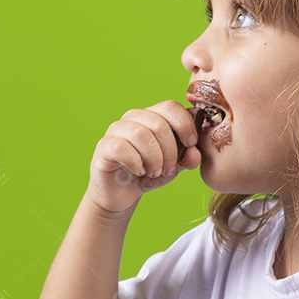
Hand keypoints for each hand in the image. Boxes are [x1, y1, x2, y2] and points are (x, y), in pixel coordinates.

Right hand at [88, 100, 201, 215]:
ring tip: (155, 172)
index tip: (191, 144)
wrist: (122, 192)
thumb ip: (188, 158)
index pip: (171, 106)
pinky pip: (122, 147)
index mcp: (153, 116)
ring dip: (154, 158)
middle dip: (170, 150)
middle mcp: (134, 118)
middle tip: (169, 168)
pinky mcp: (104, 146)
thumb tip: (195, 152)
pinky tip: (139, 171)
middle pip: (159, 123)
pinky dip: (136, 162)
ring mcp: (116, 130)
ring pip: (141, 134)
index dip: (185, 124)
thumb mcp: (175, 166)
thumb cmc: (149, 172)